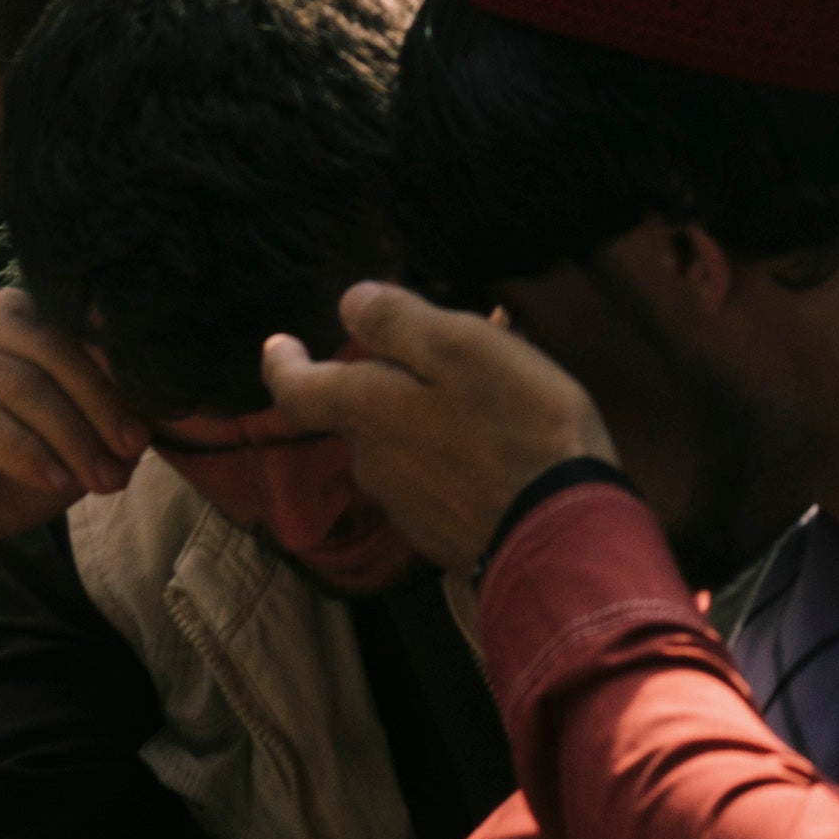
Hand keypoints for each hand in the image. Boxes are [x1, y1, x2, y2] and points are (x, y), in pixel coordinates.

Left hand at [260, 280, 617, 574]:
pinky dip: (451, 457)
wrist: (558, 536)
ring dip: (426, 420)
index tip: (279, 344)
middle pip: (360, 413)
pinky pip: (432, 481)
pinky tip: (498, 452)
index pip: (298, 388)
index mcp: (368, 411)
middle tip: (447, 355)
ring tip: (488, 401)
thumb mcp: (464, 349)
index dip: (284, 363)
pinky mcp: (440, 535)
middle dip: (390, 382)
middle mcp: (371, 462)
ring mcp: (404, 507)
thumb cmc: (516, 427)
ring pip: (400, 446)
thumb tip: (350, 302)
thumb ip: (401, 323)